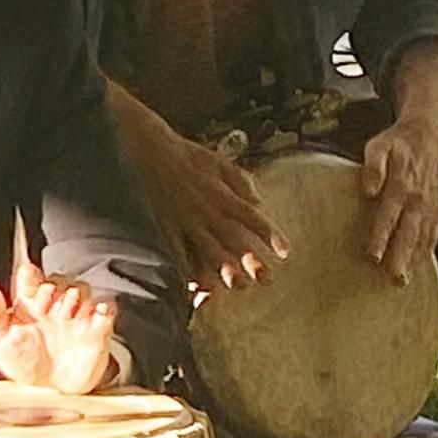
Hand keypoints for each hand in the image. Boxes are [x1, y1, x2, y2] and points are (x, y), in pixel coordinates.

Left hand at [0, 261, 116, 394]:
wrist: (51, 392)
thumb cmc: (26, 364)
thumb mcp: (1, 342)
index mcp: (30, 304)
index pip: (31, 276)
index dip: (30, 275)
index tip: (28, 281)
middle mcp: (54, 305)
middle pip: (58, 279)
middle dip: (52, 290)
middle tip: (45, 309)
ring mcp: (77, 316)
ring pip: (82, 289)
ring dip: (75, 297)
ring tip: (66, 316)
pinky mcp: (97, 329)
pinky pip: (107, 309)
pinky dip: (105, 308)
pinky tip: (96, 316)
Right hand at [132, 123, 288, 292]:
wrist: (153, 152)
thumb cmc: (190, 156)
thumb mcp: (222, 163)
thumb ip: (242, 183)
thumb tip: (259, 202)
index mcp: (222, 195)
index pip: (252, 218)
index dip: (270, 235)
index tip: (284, 252)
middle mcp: (207, 211)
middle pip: (233, 241)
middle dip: (252, 262)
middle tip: (266, 280)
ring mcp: (186, 221)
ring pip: (208, 251)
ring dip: (225, 270)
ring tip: (239, 285)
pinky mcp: (167, 226)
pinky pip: (178, 251)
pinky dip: (187, 269)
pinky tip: (196, 284)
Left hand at [362, 115, 437, 285]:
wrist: (428, 135)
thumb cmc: (398, 143)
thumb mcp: (378, 147)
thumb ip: (373, 167)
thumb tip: (368, 189)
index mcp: (401, 186)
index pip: (389, 217)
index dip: (381, 237)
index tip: (374, 256)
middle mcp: (417, 200)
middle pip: (408, 233)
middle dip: (401, 258)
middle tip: (394, 279)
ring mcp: (429, 205)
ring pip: (423, 237)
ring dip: (415, 259)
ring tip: (405, 280)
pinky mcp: (437, 207)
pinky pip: (434, 232)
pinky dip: (428, 249)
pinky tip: (421, 263)